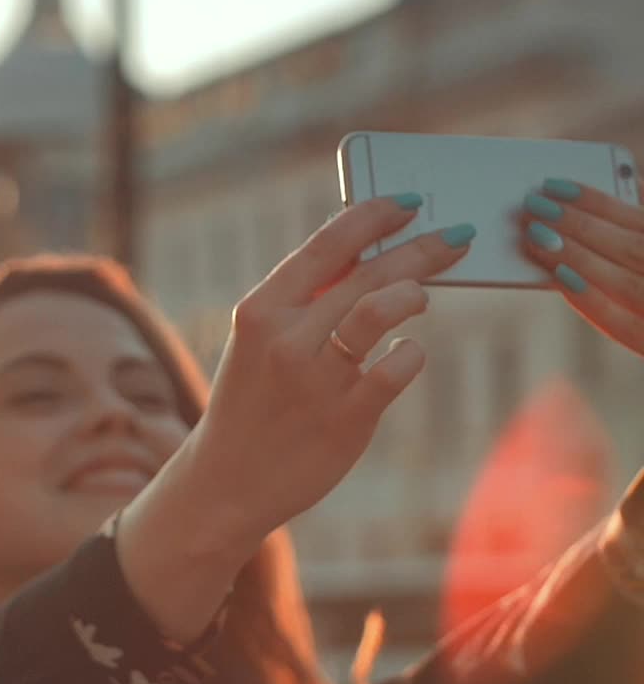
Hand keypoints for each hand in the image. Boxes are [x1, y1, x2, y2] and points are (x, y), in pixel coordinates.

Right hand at [188, 197, 474, 543]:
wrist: (227, 481)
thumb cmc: (254, 401)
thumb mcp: (260, 342)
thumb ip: (305, 301)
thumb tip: (370, 254)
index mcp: (261, 310)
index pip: (327, 244)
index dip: (375, 216)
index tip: (410, 202)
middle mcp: (287, 339)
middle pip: (367, 273)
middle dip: (420, 247)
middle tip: (456, 236)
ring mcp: (316, 380)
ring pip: (381, 310)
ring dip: (413, 291)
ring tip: (421, 294)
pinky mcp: (345, 419)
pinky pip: (396, 369)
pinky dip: (411, 352)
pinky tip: (408, 352)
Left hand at [519, 177, 643, 354]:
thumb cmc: (642, 275)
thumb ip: (642, 223)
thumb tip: (629, 185)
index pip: (639, 219)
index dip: (596, 201)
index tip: (553, 185)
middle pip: (627, 248)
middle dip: (577, 224)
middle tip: (532, 206)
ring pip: (621, 282)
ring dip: (576, 256)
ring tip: (535, 235)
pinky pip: (617, 323)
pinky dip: (589, 297)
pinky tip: (559, 276)